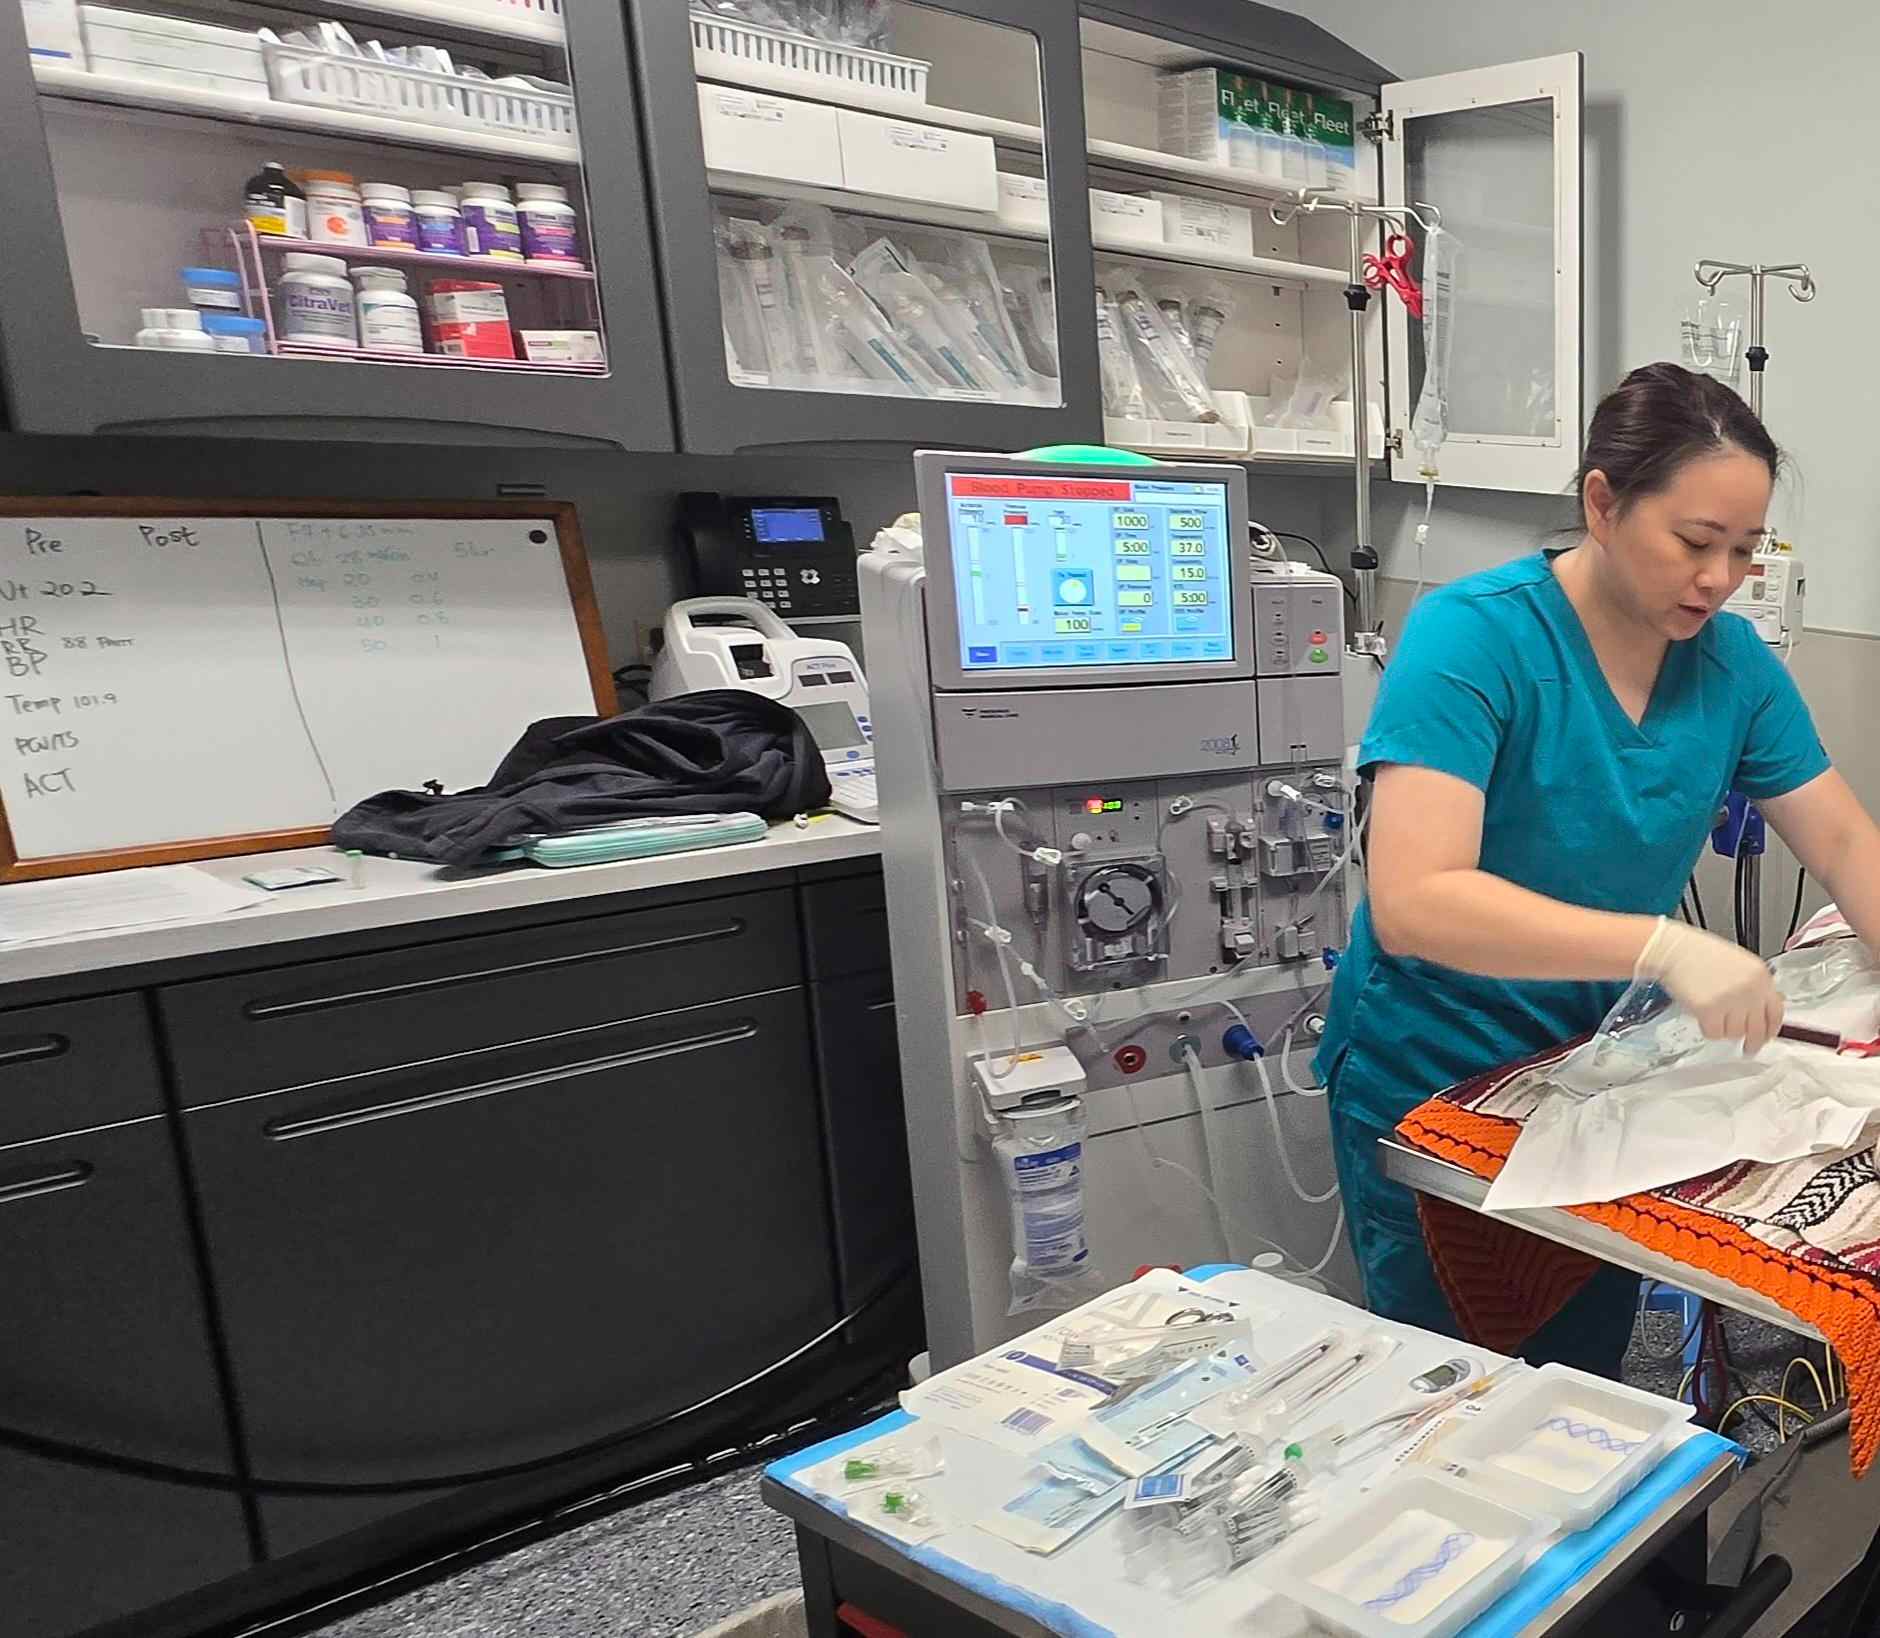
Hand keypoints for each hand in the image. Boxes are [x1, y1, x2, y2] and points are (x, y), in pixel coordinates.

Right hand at [1635, 917, 1784, 1052]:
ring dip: (1725, 1030)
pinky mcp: (1709, 1010)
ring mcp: (1730, 1000)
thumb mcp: (1738, 964)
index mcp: (1760, 976)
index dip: (1771, 1029)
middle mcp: (1750, 990)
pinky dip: (1708, 1029)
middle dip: (1752, 1043)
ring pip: (1735, 1033)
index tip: (1766, 1037)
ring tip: (1714, 1014)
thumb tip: (1763, 1009)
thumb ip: (1754, 986)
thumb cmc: (1699, 954)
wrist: (1674, 949)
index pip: (1776, 1012)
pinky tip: (1703, 1016)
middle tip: (1747, 1048)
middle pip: (1758, 1029)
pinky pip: (1715, 1033)